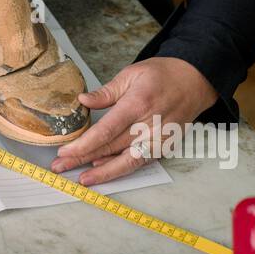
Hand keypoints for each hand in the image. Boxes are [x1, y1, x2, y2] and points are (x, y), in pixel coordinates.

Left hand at [49, 56, 218, 184]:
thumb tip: (82, 101)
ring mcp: (159, 139)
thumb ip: (106, 92)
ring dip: (102, 172)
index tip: (65, 152)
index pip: (106, 131)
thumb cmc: (161, 75)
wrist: (194, 81)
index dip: (84, 145)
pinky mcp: (164, 146)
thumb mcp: (131, 74)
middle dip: (83, 159)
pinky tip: (102, 170)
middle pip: (111, 148)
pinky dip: (120, 168)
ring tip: (81, 179)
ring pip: (126, 161)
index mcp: (138, 104)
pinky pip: (139, 161)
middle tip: (60, 168)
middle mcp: (149, 125)